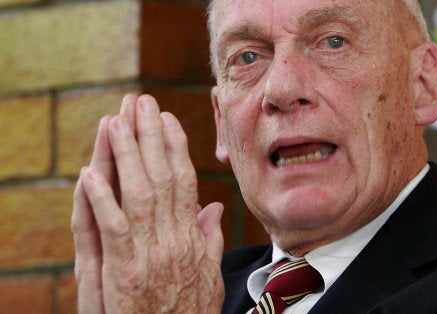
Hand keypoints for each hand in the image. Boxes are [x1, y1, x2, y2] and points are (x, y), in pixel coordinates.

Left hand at [71, 94, 224, 312]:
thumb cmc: (188, 313)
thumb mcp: (208, 277)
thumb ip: (209, 240)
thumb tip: (214, 209)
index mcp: (191, 238)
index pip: (184, 183)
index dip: (175, 148)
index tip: (167, 120)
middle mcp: (174, 240)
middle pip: (162, 178)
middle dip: (150, 137)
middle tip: (142, 102)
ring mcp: (150, 254)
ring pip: (139, 195)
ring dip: (126, 155)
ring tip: (116, 120)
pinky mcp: (125, 272)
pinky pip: (114, 230)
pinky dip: (102, 201)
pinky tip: (90, 174)